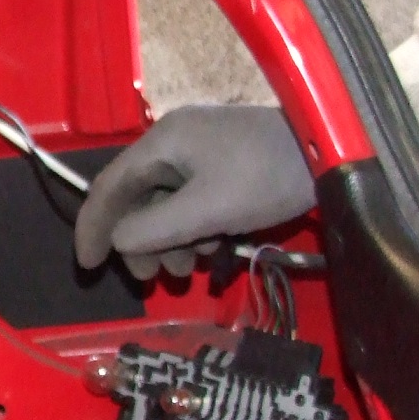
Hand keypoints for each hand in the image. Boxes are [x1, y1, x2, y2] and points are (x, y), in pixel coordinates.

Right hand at [73, 106, 315, 278]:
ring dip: (168, 240)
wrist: (329, 152)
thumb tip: (118, 241)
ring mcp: (199, 150)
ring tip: (188, 268)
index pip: (109, 185)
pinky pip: (189, 199)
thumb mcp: (208, 210)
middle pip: (136, 197)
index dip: (94, 227)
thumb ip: (155, 228)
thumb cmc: (266, 177)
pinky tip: (210, 247)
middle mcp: (173, 142)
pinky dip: (191, 227)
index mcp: (162, 142)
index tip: (89, 266)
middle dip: (139, 241)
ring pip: (164, 202)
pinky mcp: (222, 162)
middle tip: (153, 277)